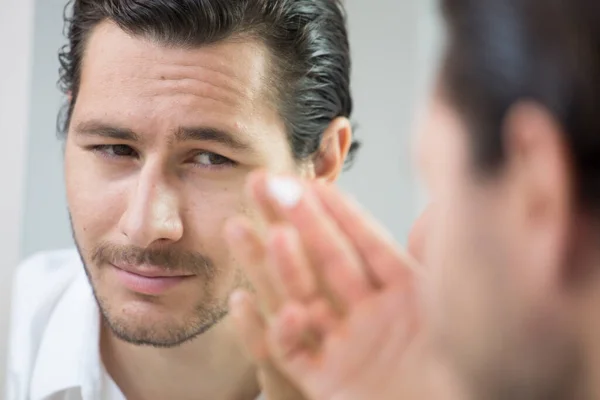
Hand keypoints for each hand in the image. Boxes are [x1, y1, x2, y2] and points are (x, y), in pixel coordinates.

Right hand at [225, 172, 456, 399]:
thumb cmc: (468, 369)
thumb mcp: (456, 302)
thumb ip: (441, 256)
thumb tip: (438, 206)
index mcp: (409, 296)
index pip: (367, 242)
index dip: (338, 210)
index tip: (309, 182)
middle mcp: (374, 318)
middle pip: (327, 261)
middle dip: (296, 220)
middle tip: (263, 186)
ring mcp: (349, 349)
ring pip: (301, 298)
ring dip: (275, 265)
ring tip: (244, 229)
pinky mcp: (328, 384)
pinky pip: (289, 354)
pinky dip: (265, 330)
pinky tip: (243, 301)